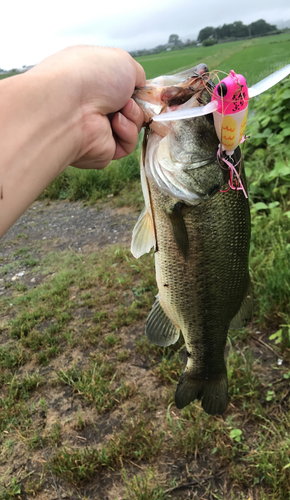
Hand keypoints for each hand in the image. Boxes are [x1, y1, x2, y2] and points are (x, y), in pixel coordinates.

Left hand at [31, 46, 145, 168]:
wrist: (69, 106)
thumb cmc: (90, 76)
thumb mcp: (122, 61)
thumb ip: (136, 73)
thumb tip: (140, 85)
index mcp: (92, 80)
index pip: (119, 87)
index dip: (134, 89)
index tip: (142, 89)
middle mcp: (92, 104)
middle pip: (129, 108)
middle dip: (137, 104)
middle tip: (129, 100)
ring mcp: (96, 128)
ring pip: (132, 126)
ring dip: (133, 116)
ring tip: (120, 110)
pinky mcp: (101, 150)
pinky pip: (126, 145)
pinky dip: (127, 133)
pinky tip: (115, 124)